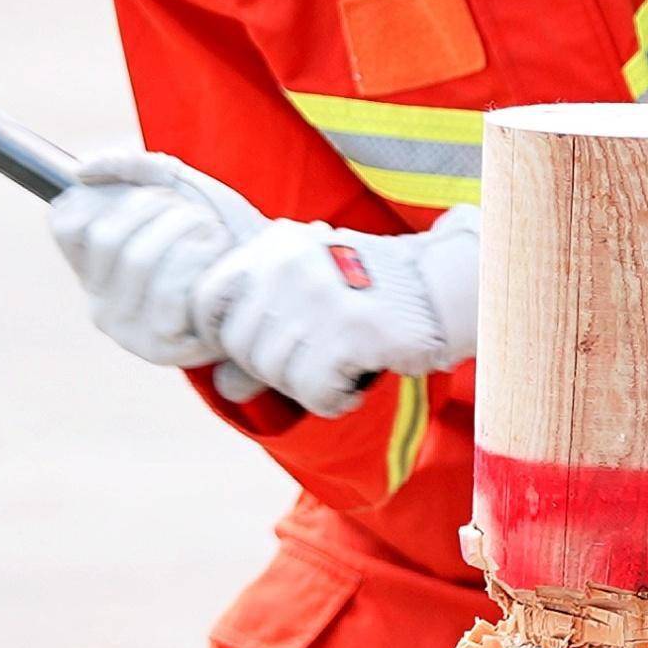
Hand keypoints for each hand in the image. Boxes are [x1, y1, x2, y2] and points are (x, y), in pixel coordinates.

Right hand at [47, 149, 267, 368]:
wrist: (271, 273)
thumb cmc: (222, 232)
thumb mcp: (180, 187)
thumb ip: (134, 169)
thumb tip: (82, 171)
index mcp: (93, 266)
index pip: (67, 222)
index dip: (111, 195)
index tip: (155, 197)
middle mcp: (99, 302)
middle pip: (107, 236)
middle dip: (160, 209)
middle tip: (196, 215)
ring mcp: (125, 329)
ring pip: (137, 261)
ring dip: (185, 232)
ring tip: (213, 234)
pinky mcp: (159, 348)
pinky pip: (166, 295)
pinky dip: (199, 263)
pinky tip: (220, 260)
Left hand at [194, 209, 480, 418]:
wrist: (439, 287)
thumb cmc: (367, 292)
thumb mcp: (306, 292)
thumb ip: (261, 328)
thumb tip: (223, 386)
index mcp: (273, 247)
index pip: (208, 300)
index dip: (220, 337)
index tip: (248, 352)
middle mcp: (289, 265)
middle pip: (241, 347)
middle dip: (273, 369)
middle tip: (312, 362)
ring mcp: (320, 296)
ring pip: (275, 374)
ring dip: (307, 386)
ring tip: (339, 366)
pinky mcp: (351, 332)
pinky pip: (313, 392)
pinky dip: (333, 399)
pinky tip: (353, 383)